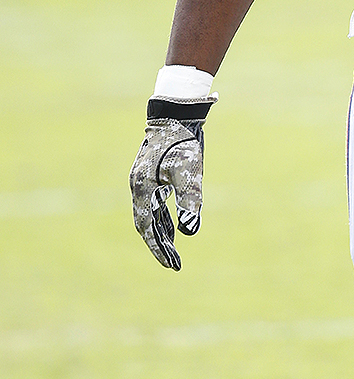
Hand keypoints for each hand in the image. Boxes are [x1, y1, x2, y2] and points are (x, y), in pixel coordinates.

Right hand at [129, 97, 215, 269]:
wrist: (177, 113)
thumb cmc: (184, 142)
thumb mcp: (190, 171)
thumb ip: (189, 200)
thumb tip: (190, 231)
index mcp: (142, 188)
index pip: (148, 227)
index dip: (159, 247)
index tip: (172, 264)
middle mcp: (138, 186)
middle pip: (146, 224)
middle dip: (160, 244)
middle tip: (174, 264)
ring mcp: (142, 180)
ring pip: (149, 214)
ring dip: (161, 232)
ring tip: (173, 251)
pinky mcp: (150, 174)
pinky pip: (153, 203)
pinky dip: (161, 217)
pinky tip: (172, 226)